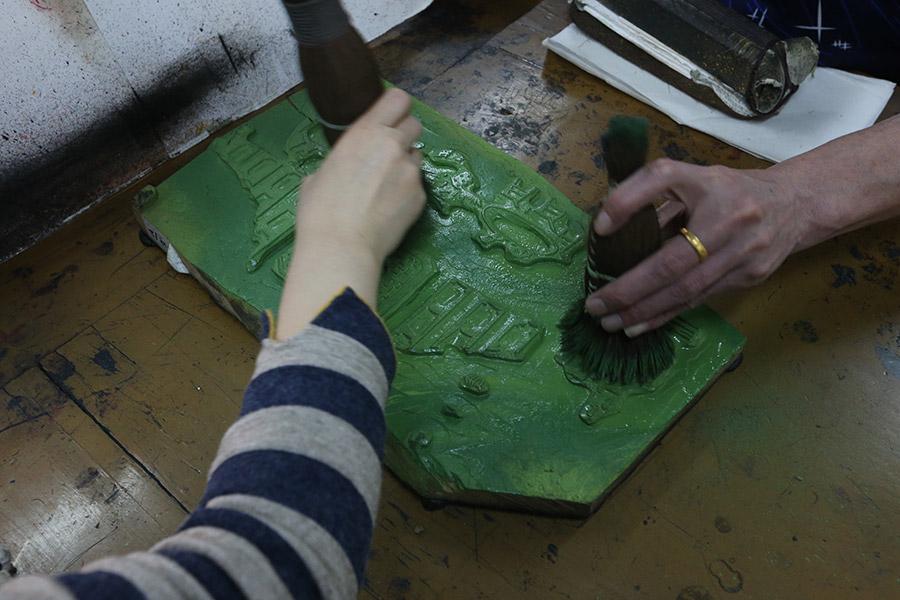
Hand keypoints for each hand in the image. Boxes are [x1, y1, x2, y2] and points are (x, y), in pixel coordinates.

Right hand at [295, 87, 425, 264]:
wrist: (341, 246)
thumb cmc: (320, 210)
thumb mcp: (321, 173)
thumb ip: (343, 159)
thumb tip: (346, 167)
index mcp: (365, 132)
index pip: (398, 99)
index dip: (396, 109)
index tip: (390, 120)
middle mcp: (392, 145)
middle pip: (414, 124)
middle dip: (404, 136)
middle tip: (389, 155)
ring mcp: (410, 171)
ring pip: (417, 157)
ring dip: (406, 165)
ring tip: (386, 188)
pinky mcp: (420, 196)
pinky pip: (417, 186)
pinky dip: (407, 193)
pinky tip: (389, 210)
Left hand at [585, 159, 803, 335]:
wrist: (795, 204)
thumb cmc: (729, 191)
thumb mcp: (693, 178)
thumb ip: (652, 194)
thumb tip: (606, 226)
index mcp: (709, 184)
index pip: (662, 179)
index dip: (628, 202)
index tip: (600, 228)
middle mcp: (729, 218)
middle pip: (672, 263)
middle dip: (629, 290)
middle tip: (595, 306)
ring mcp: (743, 252)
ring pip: (686, 291)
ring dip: (644, 311)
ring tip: (611, 322)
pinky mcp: (749, 277)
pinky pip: (699, 300)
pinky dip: (665, 314)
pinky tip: (639, 324)